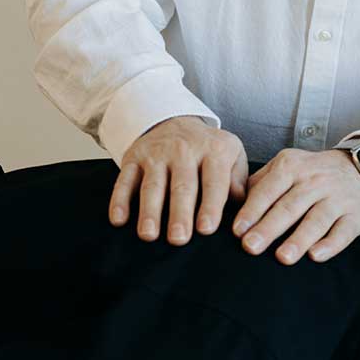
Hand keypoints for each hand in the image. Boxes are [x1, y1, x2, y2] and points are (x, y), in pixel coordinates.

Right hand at [109, 116, 247, 244]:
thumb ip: (238, 180)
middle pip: (182, 185)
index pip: (214, 181)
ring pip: (153, 184)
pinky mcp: (133, 158)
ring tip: (150, 234)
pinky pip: (125, 180)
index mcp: (214, 151)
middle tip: (179, 238)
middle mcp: (184, 150)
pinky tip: (119, 220)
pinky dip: (119, 200)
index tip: (206, 229)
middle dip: (180, 212)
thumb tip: (240, 206)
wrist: (175, 121)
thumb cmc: (208, 150)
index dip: (210, 205)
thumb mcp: (232, 155)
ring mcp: (156, 154)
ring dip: (150, 210)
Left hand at [233, 148, 359, 264]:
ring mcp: (338, 197)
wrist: (359, 168)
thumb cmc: (311, 174)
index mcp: (293, 166)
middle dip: (269, 227)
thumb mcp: (286, 166)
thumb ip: (260, 183)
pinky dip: (330, 244)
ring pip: (317, 219)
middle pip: (290, 206)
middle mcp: (316, 180)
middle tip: (250, 247)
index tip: (237, 230)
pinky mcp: (356, 215)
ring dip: (299, 239)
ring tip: (282, 257)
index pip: (269, 189)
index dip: (253, 210)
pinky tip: (315, 256)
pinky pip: (343, 231)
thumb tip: (234, 205)